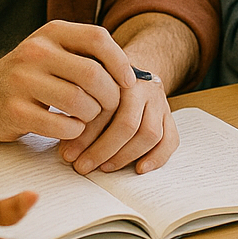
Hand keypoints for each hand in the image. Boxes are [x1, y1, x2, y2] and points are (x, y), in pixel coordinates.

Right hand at [0, 21, 135, 142]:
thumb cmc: (31, 73)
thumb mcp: (54, 50)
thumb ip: (86, 55)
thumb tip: (134, 75)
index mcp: (51, 33)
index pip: (97, 38)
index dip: (120, 61)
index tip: (128, 82)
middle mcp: (35, 52)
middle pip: (93, 74)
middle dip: (110, 96)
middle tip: (110, 107)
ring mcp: (21, 81)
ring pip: (79, 101)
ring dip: (93, 116)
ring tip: (89, 118)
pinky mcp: (13, 111)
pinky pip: (62, 126)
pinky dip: (75, 132)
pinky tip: (72, 130)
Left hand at [58, 70, 178, 174]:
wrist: (130, 69)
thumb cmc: (103, 82)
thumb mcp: (88, 85)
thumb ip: (78, 112)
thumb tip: (67, 151)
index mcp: (120, 76)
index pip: (105, 109)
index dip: (85, 135)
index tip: (68, 154)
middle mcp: (144, 87)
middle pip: (128, 124)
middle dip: (103, 150)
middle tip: (83, 166)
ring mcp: (160, 102)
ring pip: (150, 134)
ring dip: (125, 156)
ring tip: (105, 168)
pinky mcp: (169, 116)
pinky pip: (170, 139)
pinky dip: (157, 157)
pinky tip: (140, 168)